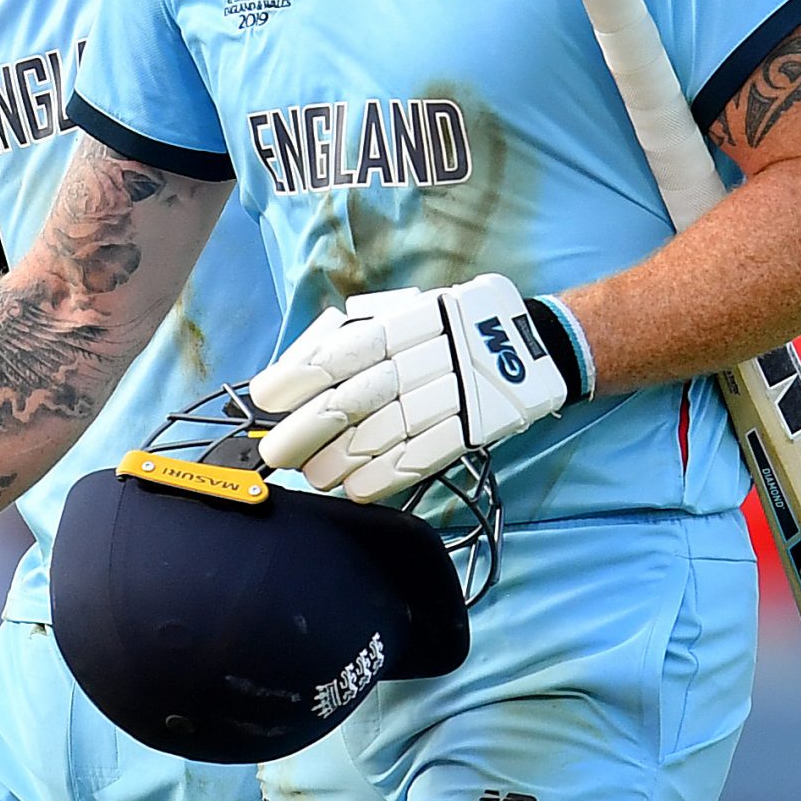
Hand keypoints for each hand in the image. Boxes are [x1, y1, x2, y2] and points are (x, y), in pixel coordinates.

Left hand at [251, 275, 578, 502]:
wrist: (535, 342)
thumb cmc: (450, 326)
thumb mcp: (405, 311)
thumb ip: (353, 334)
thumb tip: (291, 370)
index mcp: (408, 318)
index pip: (344, 348)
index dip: (300, 373)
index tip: (265, 397)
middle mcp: (431, 352)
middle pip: (359, 395)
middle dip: (310, 427)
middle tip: (278, 451)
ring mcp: (457, 390)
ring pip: (388, 430)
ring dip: (343, 459)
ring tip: (315, 475)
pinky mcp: (477, 424)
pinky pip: (427, 453)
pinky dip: (387, 475)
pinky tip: (357, 489)